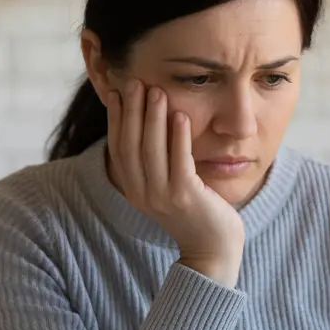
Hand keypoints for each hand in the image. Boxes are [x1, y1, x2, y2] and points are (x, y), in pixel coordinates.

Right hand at [106, 78, 244, 286]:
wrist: (213, 248)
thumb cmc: (195, 211)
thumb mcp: (167, 185)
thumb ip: (156, 160)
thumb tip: (149, 123)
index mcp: (134, 189)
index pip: (118, 147)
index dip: (115, 118)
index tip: (116, 91)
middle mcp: (142, 194)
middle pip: (131, 145)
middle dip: (132, 111)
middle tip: (135, 82)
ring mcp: (163, 197)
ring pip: (151, 151)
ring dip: (153, 118)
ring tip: (157, 91)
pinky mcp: (186, 197)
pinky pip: (179, 161)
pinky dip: (178, 137)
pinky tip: (181, 115)